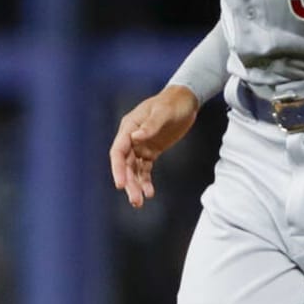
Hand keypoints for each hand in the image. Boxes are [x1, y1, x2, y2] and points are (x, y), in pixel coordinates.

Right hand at [110, 86, 200, 207]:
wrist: (186, 101)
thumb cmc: (172, 102)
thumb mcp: (163, 111)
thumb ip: (151, 124)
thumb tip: (135, 137)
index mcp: (128, 128)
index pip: (118, 152)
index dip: (118, 169)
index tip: (120, 184)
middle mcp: (131, 139)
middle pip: (125, 165)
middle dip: (128, 183)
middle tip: (134, 200)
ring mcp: (140, 146)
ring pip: (134, 170)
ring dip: (135, 185)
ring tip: (139, 202)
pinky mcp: (151, 151)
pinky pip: (145, 169)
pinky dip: (145, 181)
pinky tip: (149, 192)